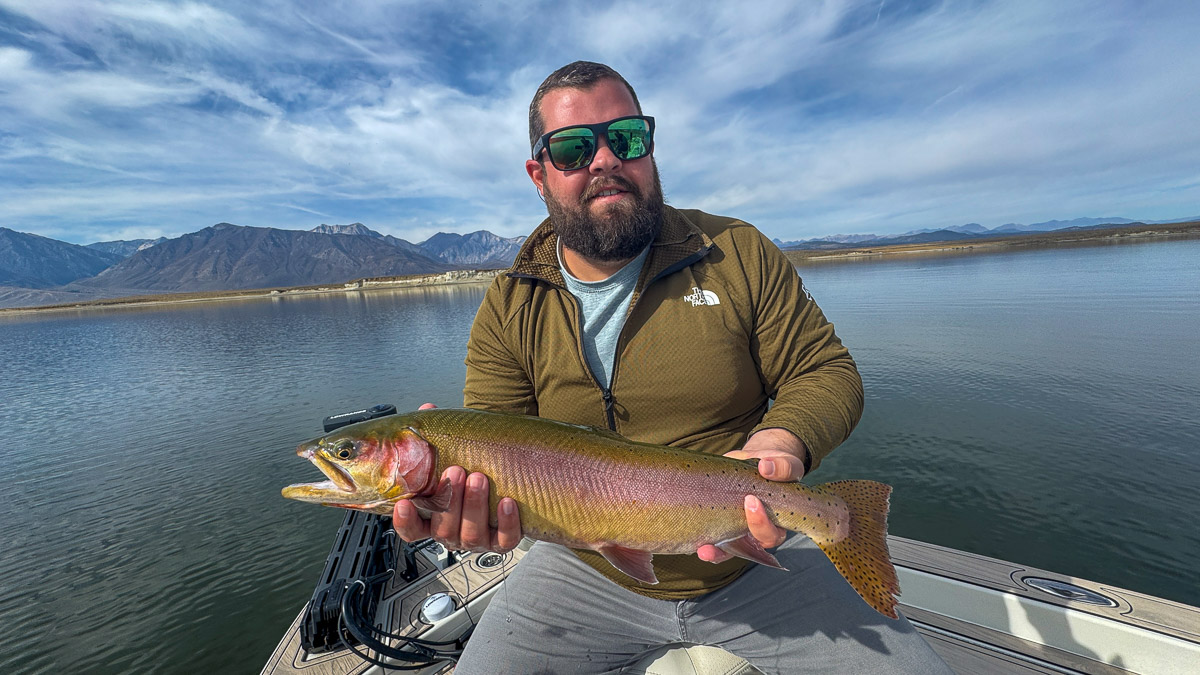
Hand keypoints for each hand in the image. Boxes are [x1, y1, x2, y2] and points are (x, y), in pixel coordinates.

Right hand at [392, 403, 522, 552]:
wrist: (514, 482)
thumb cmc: (475, 469)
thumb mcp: (454, 454)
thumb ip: (437, 436)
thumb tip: (428, 408)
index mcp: (434, 517)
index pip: (411, 528)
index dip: (405, 520)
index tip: (404, 503)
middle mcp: (453, 532)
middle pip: (442, 529)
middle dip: (449, 500)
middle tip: (456, 471)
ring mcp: (477, 539)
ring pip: (471, 535)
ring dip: (474, 506)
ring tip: (479, 477)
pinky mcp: (503, 542)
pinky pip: (504, 540)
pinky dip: (506, 522)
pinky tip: (507, 502)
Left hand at [697, 428, 806, 563]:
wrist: (759, 464)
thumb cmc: (775, 469)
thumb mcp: (785, 464)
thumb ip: (783, 467)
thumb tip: (765, 466)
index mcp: (776, 524)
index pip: (772, 534)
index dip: (761, 523)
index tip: (751, 500)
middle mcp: (757, 532)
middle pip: (749, 546)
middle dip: (736, 540)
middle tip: (725, 521)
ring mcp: (737, 529)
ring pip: (728, 550)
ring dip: (716, 552)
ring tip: (703, 550)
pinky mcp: (719, 521)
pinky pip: (711, 538)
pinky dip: (701, 540)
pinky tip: (691, 538)